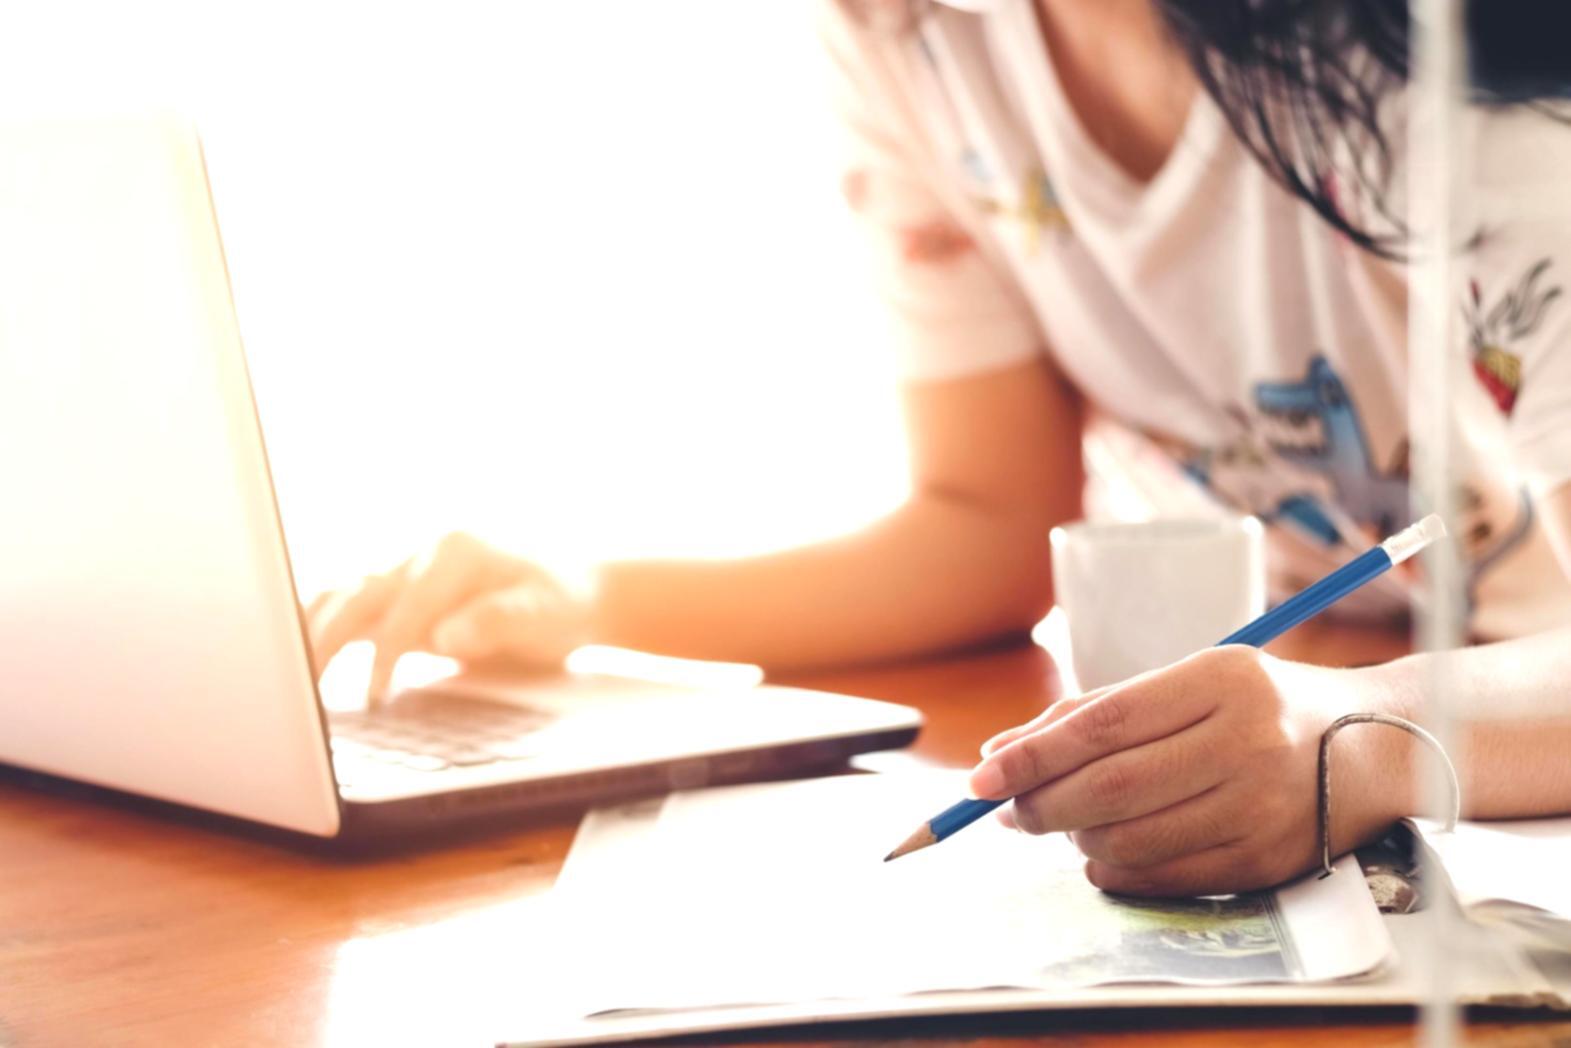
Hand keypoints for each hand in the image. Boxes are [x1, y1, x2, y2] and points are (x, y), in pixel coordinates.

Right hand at [304, 532, 593, 702]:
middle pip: (355, 593)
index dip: (386, 656)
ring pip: (342, 595)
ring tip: (288, 681)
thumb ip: (498, 620)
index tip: (374, 698)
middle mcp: (422, 552)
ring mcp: (407, 571)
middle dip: (324, 640)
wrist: (575, 590)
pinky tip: (302, 662)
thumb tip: (445, 635)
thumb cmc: (561, 602)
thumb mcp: (546, 613)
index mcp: (456, 550)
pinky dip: (322, 629)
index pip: (405, 609)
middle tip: (301, 692)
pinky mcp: (400, 594)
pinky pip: (351, 606)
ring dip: (312, 633)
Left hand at [968, 646, 1410, 895]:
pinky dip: (1115, 869)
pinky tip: (1099, 850)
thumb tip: (1000, 753)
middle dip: (1041, 804)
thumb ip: (1096, 712)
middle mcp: (1247, 742)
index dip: (1032, 755)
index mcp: (1222, 680)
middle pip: (1112, 787)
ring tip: (1060, 822)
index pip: (1102, 725)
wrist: (1374, 745)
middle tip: (1008, 810)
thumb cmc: (1256, 704)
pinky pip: (1165, 877)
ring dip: (1074, 838)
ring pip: (1132, 839)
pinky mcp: (1268, 859)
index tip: (980, 776)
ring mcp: (1263, 806)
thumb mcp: (1187, 680)